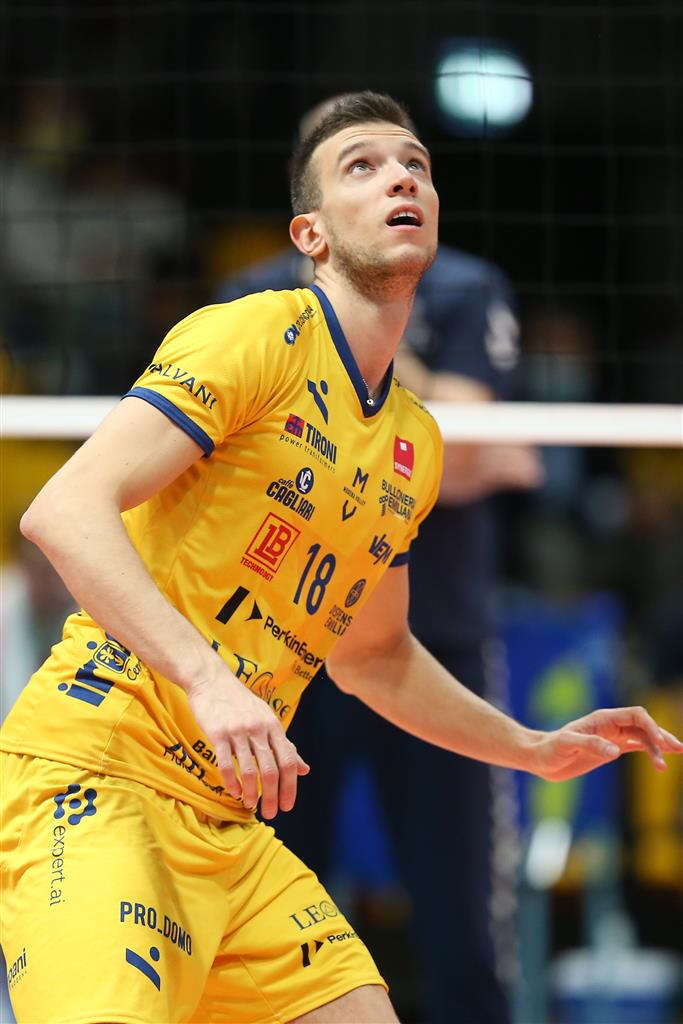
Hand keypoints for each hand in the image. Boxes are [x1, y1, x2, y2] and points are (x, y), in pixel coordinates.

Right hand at [187, 670, 309, 818]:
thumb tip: (304, 769)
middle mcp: (258, 728)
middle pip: (271, 769)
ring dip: (252, 793)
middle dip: (273, 796)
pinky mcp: (218, 733)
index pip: (288, 760)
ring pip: (250, 770)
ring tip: (251, 805)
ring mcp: (238, 731)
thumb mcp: (267, 719)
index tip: (288, 805)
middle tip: (271, 813)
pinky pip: (227, 763)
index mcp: (273, 725)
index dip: (290, 786)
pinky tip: (235, 792)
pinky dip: (232, 782)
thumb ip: (285, 745)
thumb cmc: (240, 702)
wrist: (211, 680)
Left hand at [530, 706, 682, 781]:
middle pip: (644, 725)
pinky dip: (651, 752)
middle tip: (677, 749)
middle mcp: (611, 725)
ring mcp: (612, 737)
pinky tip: (661, 762)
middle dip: (662, 735)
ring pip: (644, 736)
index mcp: (603, 719)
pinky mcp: (611, 749)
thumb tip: (615, 751)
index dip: (650, 726)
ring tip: (677, 754)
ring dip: (660, 745)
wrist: (541, 758)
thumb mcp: (566, 746)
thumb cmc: (550, 749)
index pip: (635, 715)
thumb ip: (590, 745)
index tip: (658, 743)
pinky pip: (637, 747)